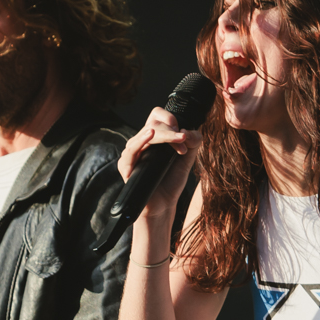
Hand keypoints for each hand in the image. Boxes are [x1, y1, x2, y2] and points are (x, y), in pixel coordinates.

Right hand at [117, 105, 197, 227]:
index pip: (157, 115)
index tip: (183, 134)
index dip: (171, 118)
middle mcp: (141, 141)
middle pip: (154, 122)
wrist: (164, 205)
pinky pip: (131, 149)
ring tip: (180, 144)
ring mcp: (132, 152)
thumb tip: (188, 130)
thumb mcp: (187, 159)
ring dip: (166, 136)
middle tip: (184, 143)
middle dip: (173, 131)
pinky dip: (141, 140)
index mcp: (154, 137)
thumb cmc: (171, 181)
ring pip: (146, 133)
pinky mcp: (126, 166)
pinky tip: (150, 134)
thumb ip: (193, 142)